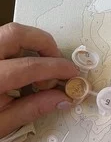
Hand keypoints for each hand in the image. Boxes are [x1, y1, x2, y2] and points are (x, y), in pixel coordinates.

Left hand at [0, 23, 78, 137]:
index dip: (58, 68)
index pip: (31, 66)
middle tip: (56, 64)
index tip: (71, 74)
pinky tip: (18, 71)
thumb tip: (60, 98)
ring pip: (8, 32)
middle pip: (18, 33)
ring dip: (30, 45)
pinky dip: (15, 51)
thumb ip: (32, 109)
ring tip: (36, 70)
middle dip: (45, 44)